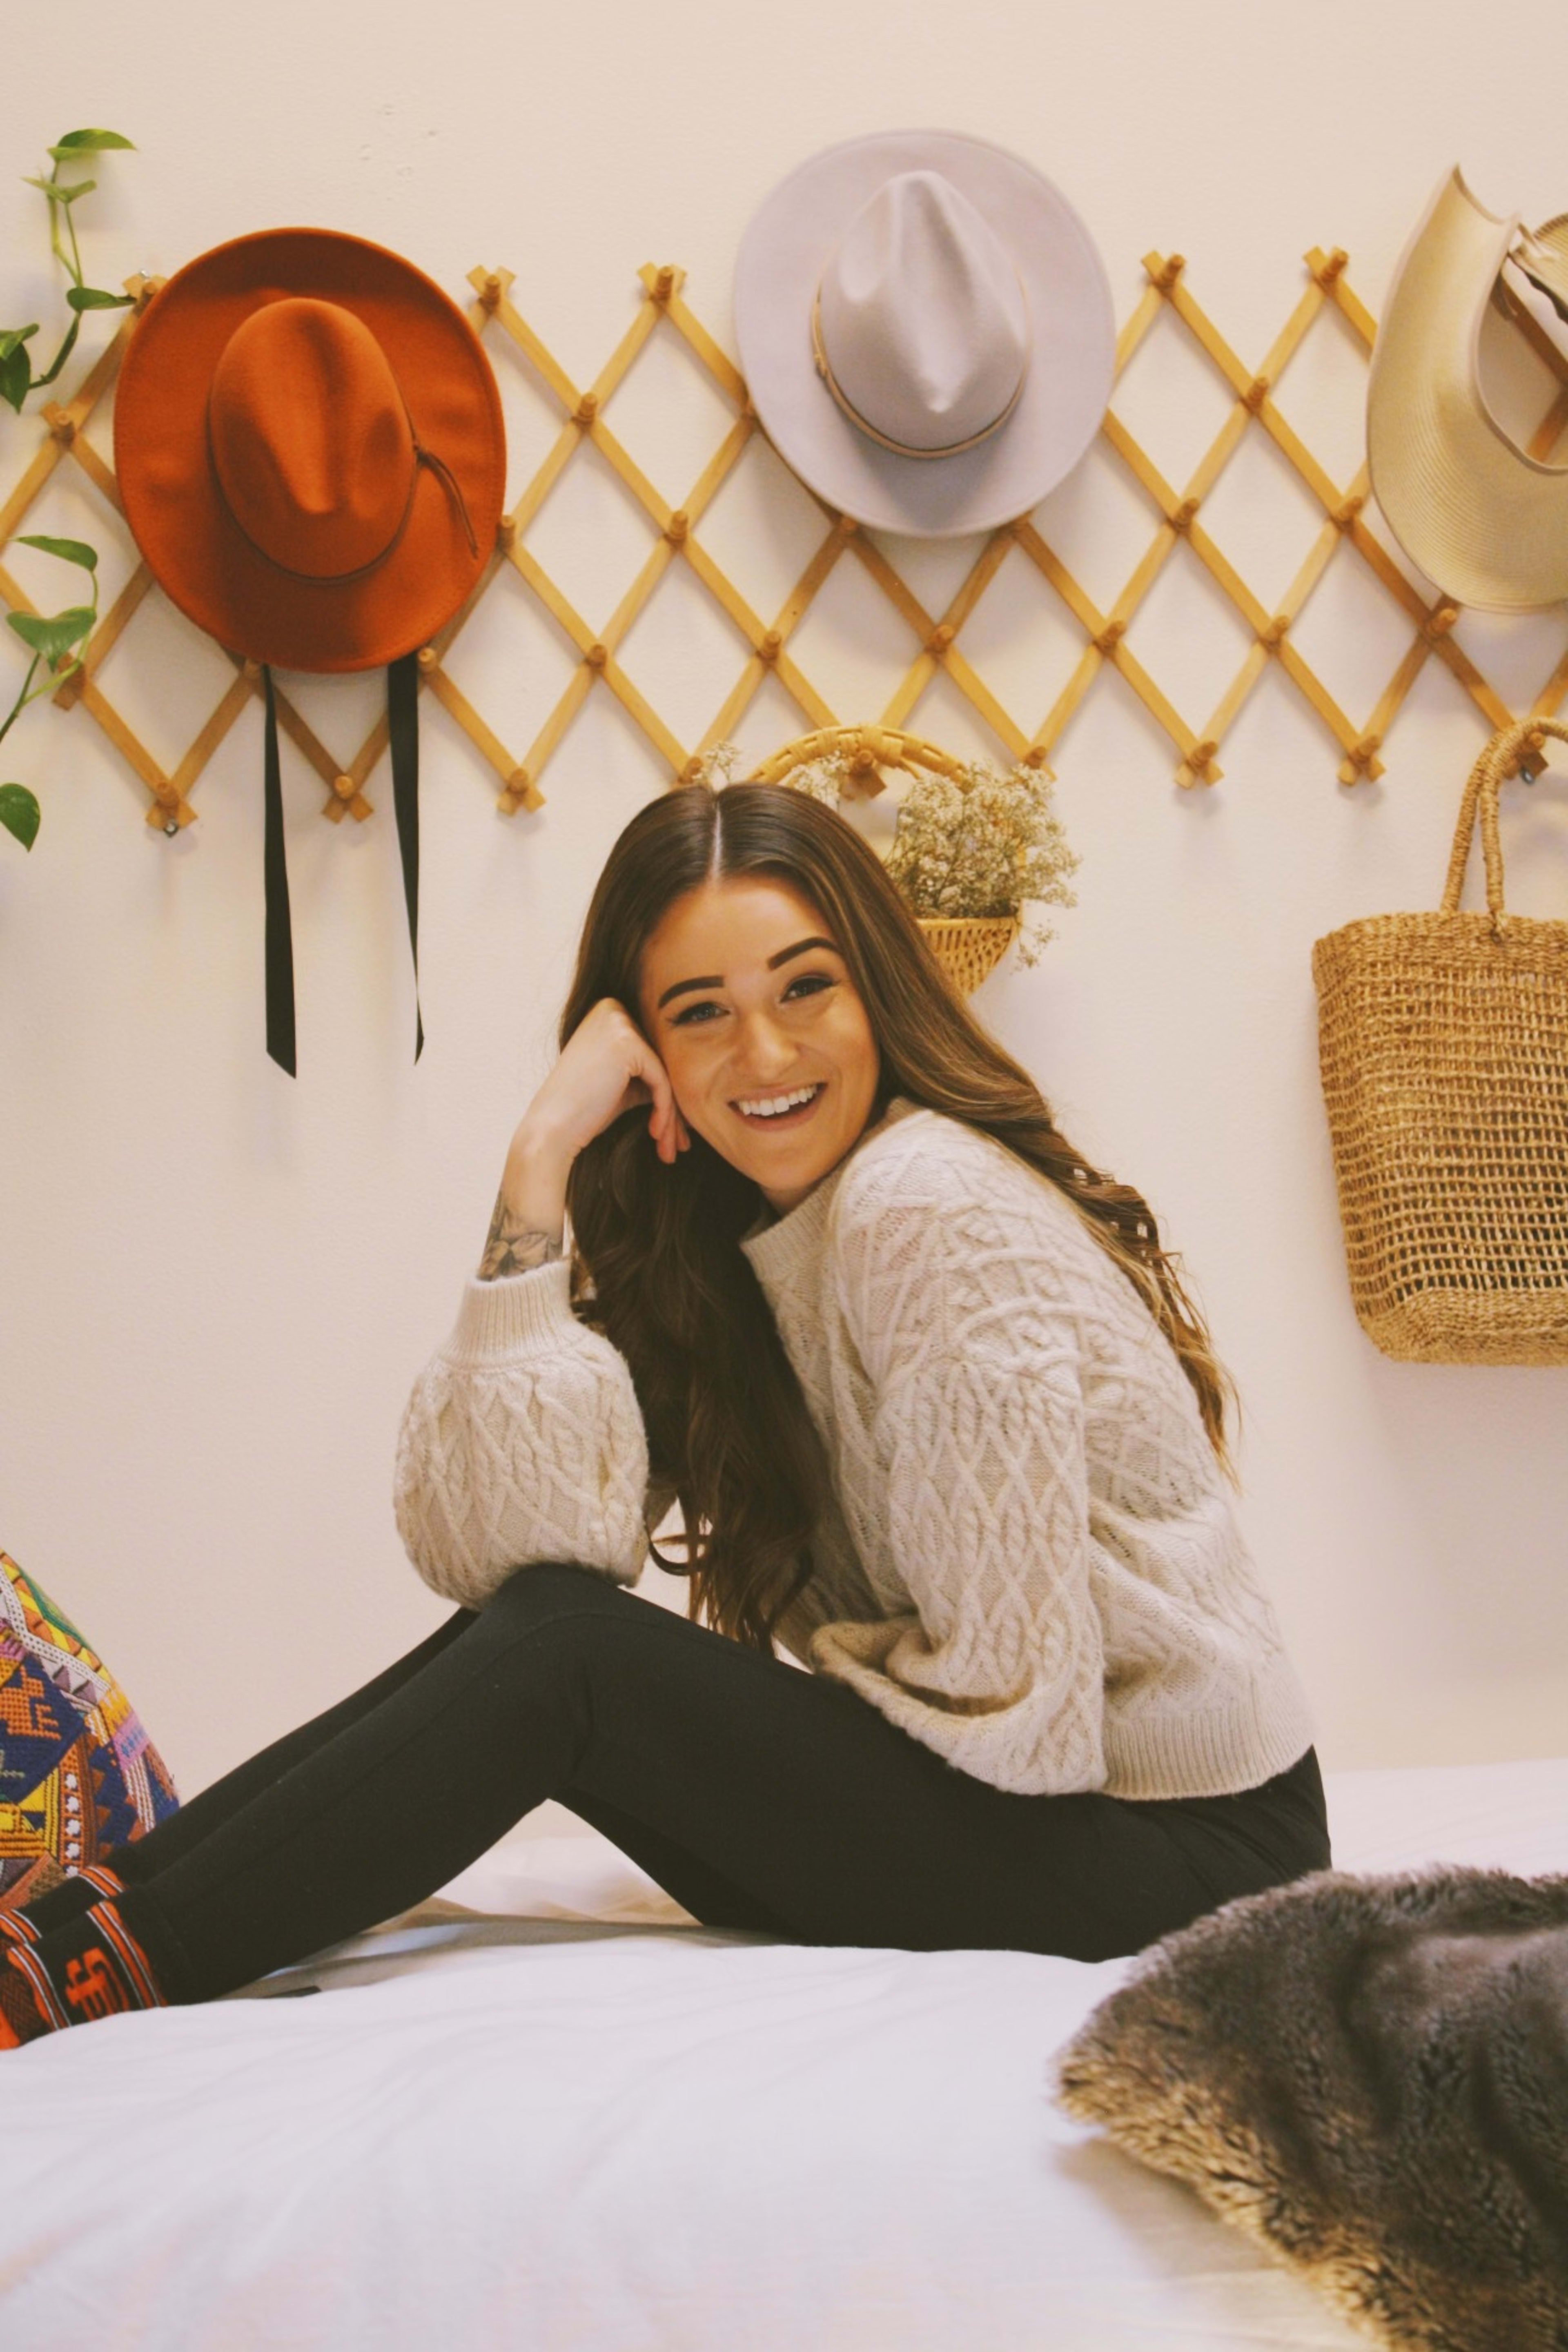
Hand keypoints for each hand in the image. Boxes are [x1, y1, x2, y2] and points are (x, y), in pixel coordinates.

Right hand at [514, 997, 690, 1168]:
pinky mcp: (626, 1042)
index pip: (653, 1053)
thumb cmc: (584, 1109)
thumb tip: (688, 1077)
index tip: (672, 1130)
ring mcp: (618, 1022)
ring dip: (672, 1115)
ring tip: (671, 1148)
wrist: (552, 1127)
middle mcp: (613, 1008)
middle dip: (673, 1107)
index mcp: (608, 1011)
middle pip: (661, 1062)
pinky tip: (655, 1134)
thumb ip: (649, 1071)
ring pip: (665, 1073)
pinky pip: (661, 1080)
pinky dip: (664, 1110)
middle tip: (680, 1142)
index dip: (666, 1092)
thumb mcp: (622, 1082)